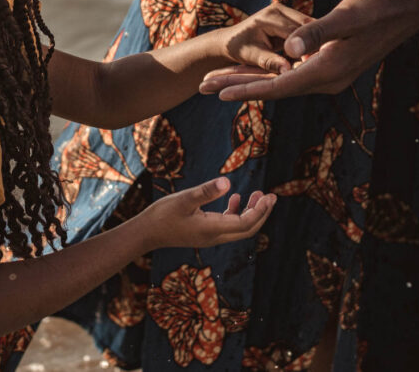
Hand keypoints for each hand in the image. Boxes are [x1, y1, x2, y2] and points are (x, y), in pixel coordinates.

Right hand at [141, 177, 275, 248]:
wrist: (146, 233)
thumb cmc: (162, 215)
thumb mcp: (184, 199)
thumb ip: (206, 191)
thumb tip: (227, 182)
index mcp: (212, 229)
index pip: (245, 224)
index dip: (260, 211)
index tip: (269, 196)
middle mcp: (215, 237)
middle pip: (247, 229)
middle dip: (262, 213)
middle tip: (272, 196)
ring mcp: (210, 237)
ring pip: (239, 228)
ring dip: (251, 213)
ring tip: (259, 194)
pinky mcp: (205, 233)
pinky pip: (228, 226)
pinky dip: (236, 213)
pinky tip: (235, 198)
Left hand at [200, 0, 418, 99]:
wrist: (407, 6)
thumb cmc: (378, 6)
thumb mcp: (346, 16)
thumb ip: (316, 33)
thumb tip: (288, 49)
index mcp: (327, 70)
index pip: (277, 85)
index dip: (245, 88)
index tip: (216, 92)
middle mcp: (326, 78)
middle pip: (273, 87)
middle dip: (237, 86)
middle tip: (203, 87)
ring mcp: (330, 73)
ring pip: (281, 81)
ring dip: (250, 80)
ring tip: (218, 82)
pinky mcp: (331, 64)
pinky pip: (292, 73)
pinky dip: (270, 72)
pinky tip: (254, 70)